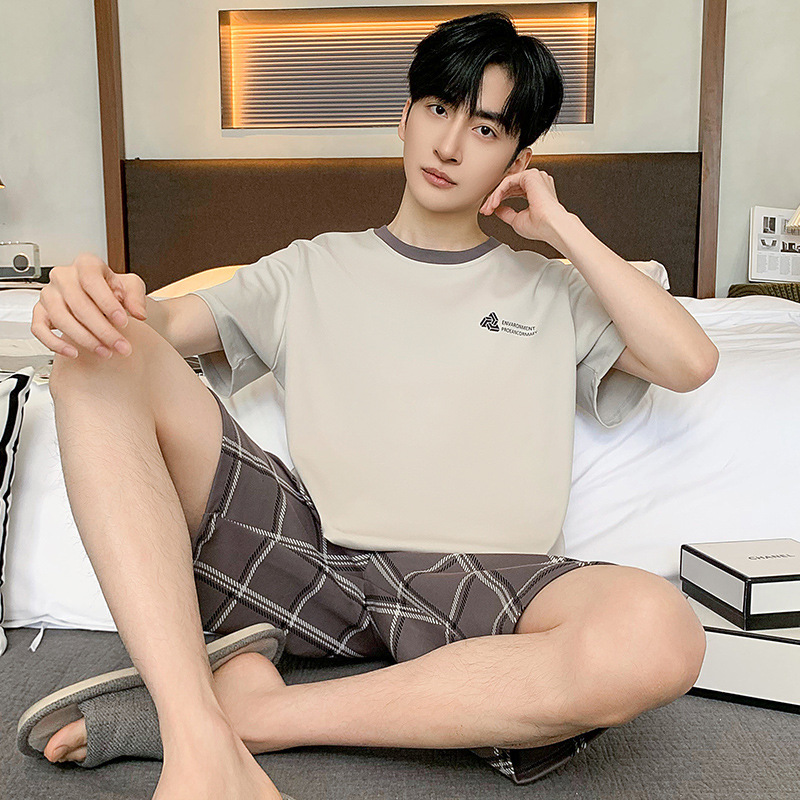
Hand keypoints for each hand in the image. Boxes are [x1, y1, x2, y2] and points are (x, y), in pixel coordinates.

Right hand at [31, 253, 147, 359]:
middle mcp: (63, 276)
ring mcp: (49, 294)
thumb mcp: (131, 286)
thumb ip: (136, 297)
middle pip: (78, 304)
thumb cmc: (112, 289)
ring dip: (85, 339)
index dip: (107, 303)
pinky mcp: (40, 311)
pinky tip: (73, 352)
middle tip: (120, 345)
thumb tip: (138, 313)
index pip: (91, 281)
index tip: (123, 322)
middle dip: (102, 330)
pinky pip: (39, 329)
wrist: (99, 297)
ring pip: (61, 318)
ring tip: (105, 352)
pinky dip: (54, 343)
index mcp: (86, 264)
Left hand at [479, 168, 567, 242]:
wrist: (551, 227)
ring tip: (488, 208)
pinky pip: (508, 181)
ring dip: (495, 196)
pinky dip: (499, 192)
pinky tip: (494, 202)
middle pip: (509, 187)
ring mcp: (535, 177)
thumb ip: (507, 213)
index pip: (514, 191)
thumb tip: (498, 209)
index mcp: (537, 192)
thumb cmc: (541, 226)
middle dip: (494, 199)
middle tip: (485, 210)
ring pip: (507, 183)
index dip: (499, 201)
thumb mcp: (517, 220)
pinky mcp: (530, 176)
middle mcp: (537, 183)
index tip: (489, 211)